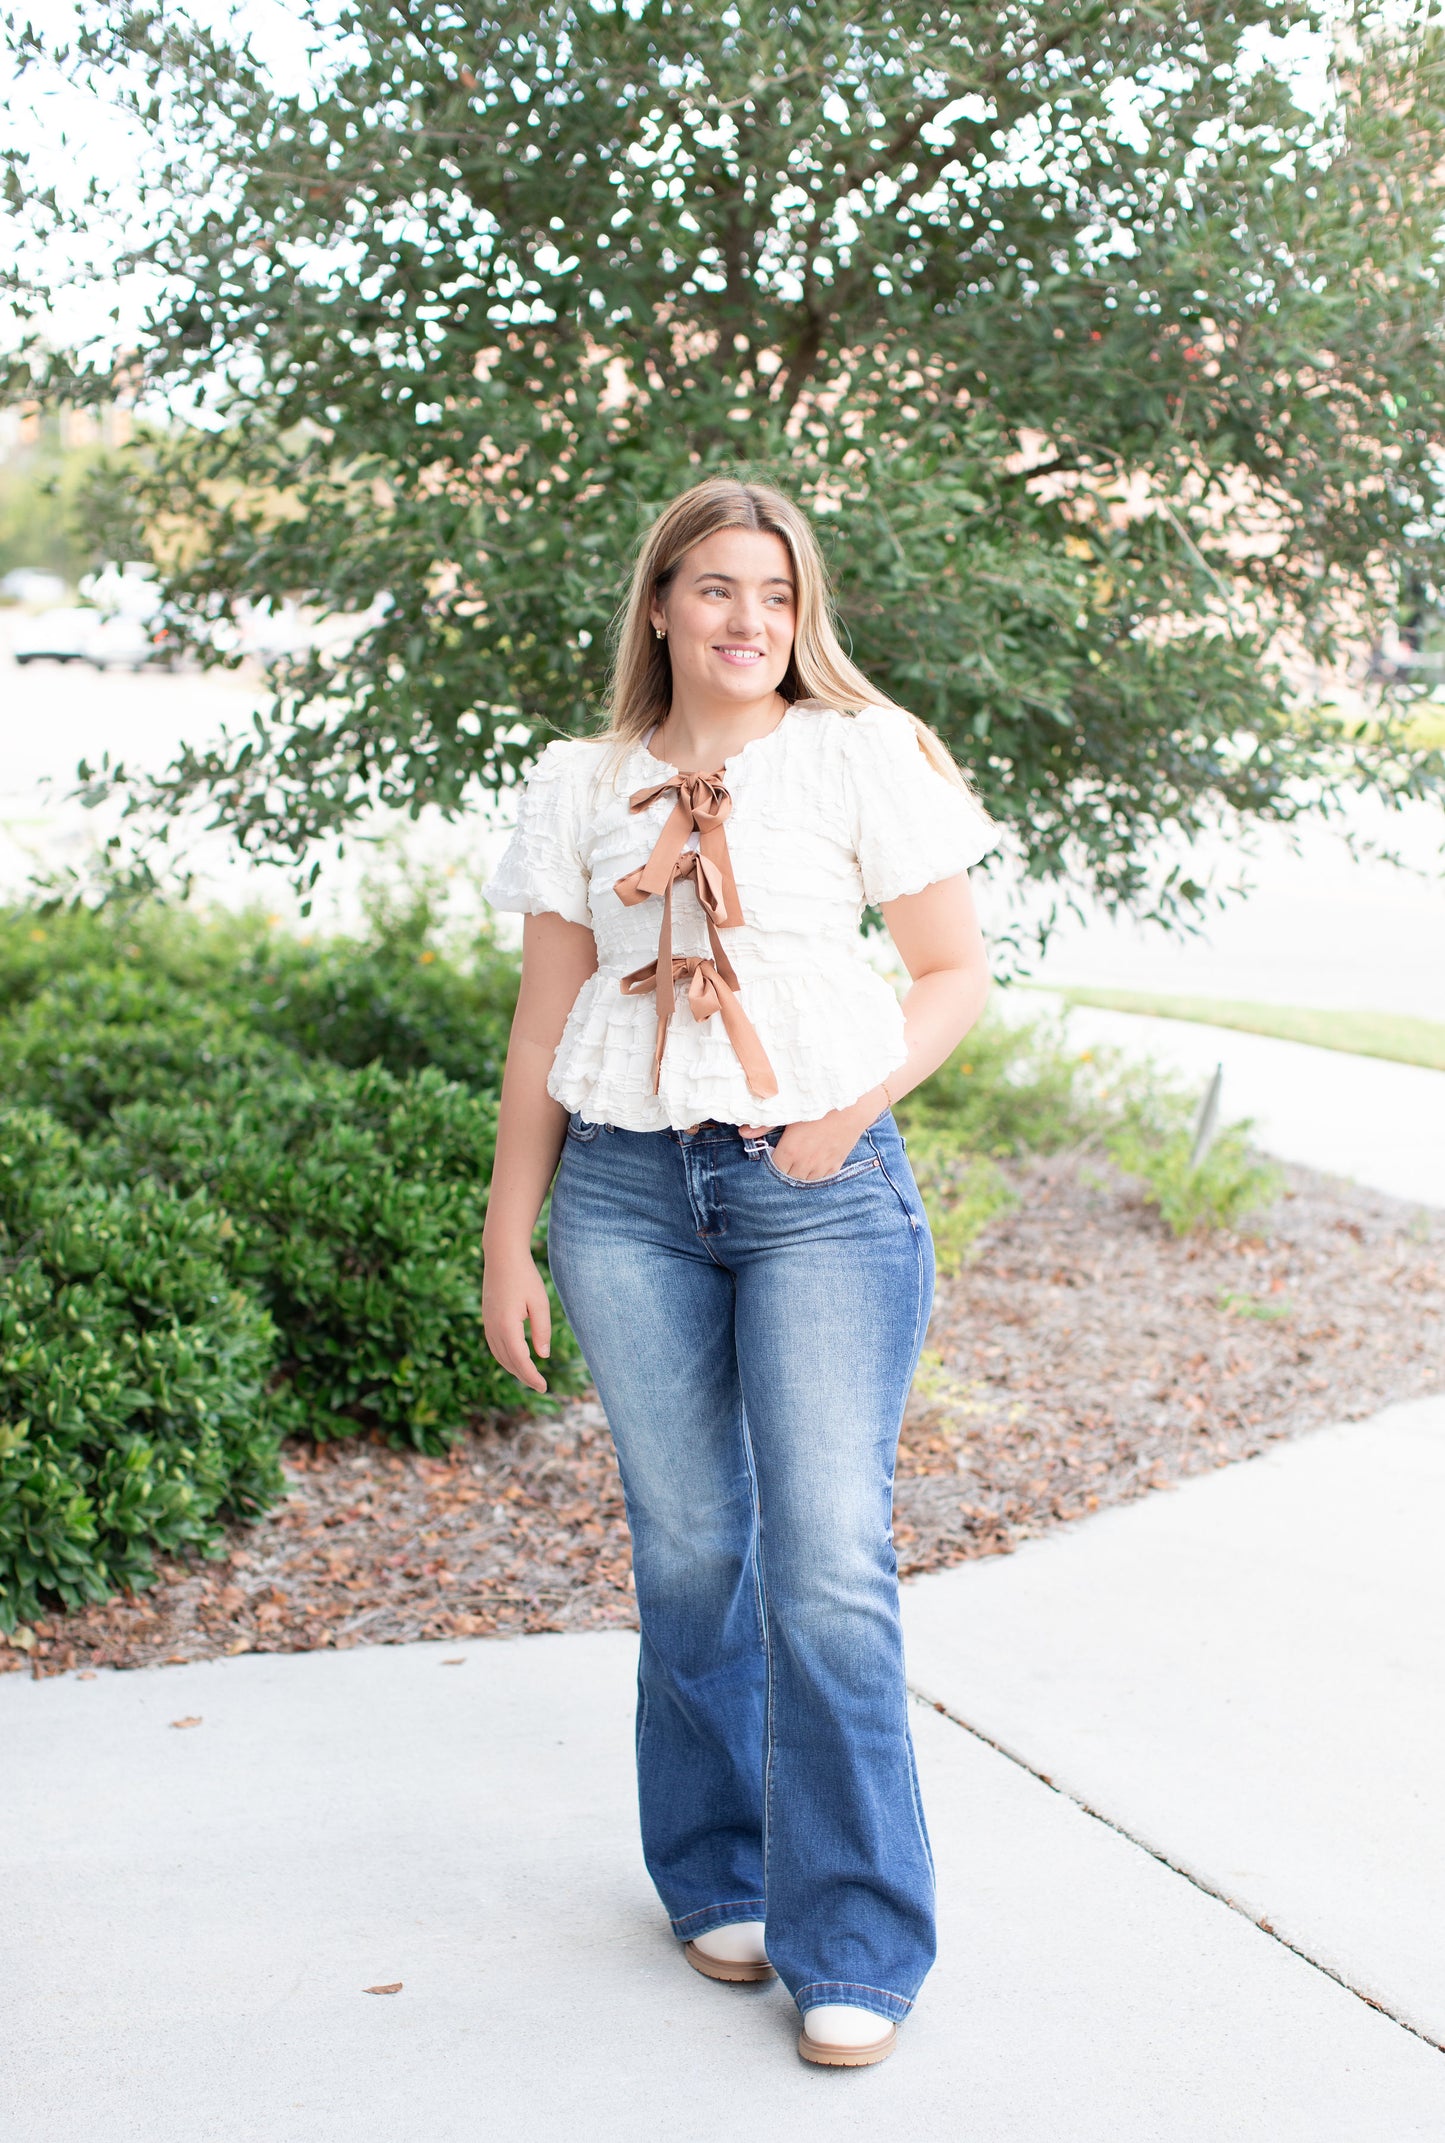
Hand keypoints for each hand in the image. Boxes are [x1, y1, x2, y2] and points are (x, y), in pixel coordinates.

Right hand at [481, 1244, 552, 1393]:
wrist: (502, 1256)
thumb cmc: (525, 1277)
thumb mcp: (540, 1303)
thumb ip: (542, 1330)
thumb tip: (542, 1356)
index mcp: (507, 1326)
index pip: (520, 1360)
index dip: (531, 1377)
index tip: (544, 1387)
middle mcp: (493, 1328)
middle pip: (508, 1362)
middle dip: (524, 1376)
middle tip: (540, 1386)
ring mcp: (487, 1324)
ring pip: (499, 1356)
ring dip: (514, 1369)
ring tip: (530, 1376)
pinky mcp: (487, 1319)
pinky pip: (494, 1346)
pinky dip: (506, 1357)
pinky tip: (517, 1358)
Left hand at [739, 1086, 886, 1181]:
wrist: (853, 1105)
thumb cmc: (819, 1104)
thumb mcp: (790, 1112)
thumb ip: (765, 1125)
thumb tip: (743, 1133)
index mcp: (790, 1151)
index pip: (774, 1169)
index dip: (771, 1162)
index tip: (773, 1152)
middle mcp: (805, 1162)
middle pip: (789, 1177)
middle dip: (785, 1169)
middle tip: (785, 1156)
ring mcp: (822, 1165)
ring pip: (805, 1180)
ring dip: (800, 1173)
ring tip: (799, 1160)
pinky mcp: (836, 1164)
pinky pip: (823, 1178)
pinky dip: (816, 1173)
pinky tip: (814, 1162)